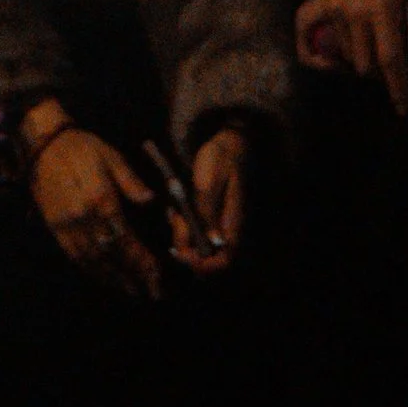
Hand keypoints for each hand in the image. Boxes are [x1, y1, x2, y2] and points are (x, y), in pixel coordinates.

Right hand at [28, 125, 161, 297]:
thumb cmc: (81, 147)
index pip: (126, 239)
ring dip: (114, 278)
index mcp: (101, 199)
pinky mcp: (55, 228)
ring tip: (132, 290)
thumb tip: (151, 201)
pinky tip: (104, 277)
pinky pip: (75, 256)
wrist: (43, 144)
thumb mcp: (111, 156)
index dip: (142, 261)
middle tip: (151, 292)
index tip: (157, 275)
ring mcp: (67, 225)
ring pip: (94, 261)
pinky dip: (91, 271)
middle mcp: (84, 218)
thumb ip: (131, 181)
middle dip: (133, 276)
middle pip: (112, 256)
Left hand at [182, 125, 247, 271]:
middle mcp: (228, 229)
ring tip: (173, 214)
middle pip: (208, 258)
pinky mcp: (211, 217)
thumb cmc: (222, 156)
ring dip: (182, 237)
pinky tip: (175, 212)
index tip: (184, 253)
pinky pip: (197, 233)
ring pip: (199, 247)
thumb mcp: (211, 179)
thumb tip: (213, 241)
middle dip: (186, 250)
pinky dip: (183, 228)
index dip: (205, 265)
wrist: (229, 140)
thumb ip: (209, 208)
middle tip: (175, 222)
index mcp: (233, 222)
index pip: (225, 260)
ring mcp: (219, 224)